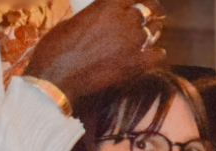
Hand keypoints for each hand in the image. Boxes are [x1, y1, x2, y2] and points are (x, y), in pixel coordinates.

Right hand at [24, 0, 166, 102]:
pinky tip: (149, 56)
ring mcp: (136, 41)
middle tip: (152, 16)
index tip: (141, 3)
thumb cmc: (57, 49)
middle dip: (150, 12)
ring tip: (148, 36)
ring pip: (155, 30)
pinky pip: (159, 53)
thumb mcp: (72, 22)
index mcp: (109, 4)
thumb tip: (101, 20)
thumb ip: (94, 17)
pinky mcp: (140, 63)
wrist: (58, 78)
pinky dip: (154, 54)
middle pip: (150, 10)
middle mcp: (126, 19)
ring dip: (151, 32)